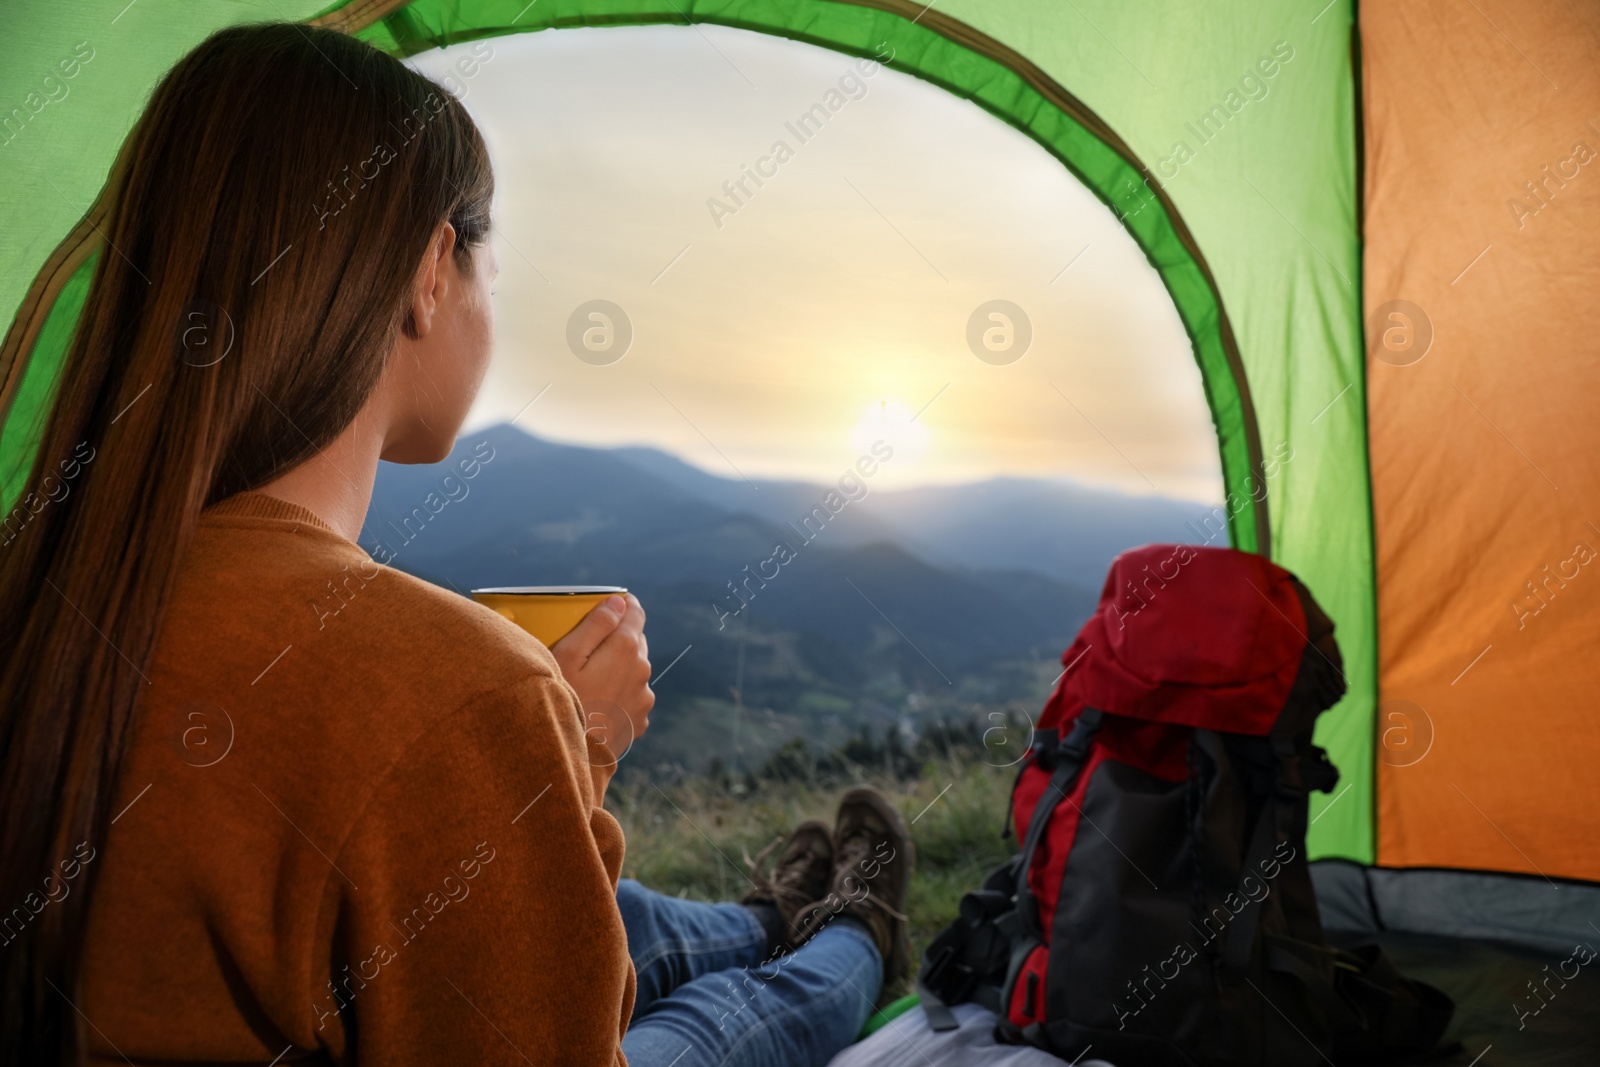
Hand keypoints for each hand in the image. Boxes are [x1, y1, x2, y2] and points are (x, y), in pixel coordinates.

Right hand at [550, 593, 652, 764]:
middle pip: (635, 641)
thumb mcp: (568, 655)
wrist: (573, 758)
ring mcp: (644, 698)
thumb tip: (618, 602)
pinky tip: (597, 702)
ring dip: (619, 668)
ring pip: (634, 670)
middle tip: (589, 647)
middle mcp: (643, 671)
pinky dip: (619, 694)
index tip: (612, 603)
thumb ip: (596, 624)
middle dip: (617, 639)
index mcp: (627, 649)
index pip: (635, 612)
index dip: (623, 604)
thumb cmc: (564, 702)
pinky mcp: (640, 720)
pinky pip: (632, 697)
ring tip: (590, 680)